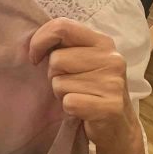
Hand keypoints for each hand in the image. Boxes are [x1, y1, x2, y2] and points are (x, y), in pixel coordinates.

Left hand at [29, 17, 140, 151]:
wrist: (118, 127)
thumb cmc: (93, 90)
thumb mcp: (84, 61)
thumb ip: (65, 47)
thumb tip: (34, 43)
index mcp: (103, 42)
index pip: (62, 27)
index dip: (40, 41)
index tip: (35, 57)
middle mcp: (111, 59)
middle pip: (56, 60)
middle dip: (54, 76)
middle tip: (71, 85)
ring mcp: (112, 83)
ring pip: (60, 83)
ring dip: (62, 94)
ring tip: (80, 97)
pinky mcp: (109, 106)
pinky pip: (69, 102)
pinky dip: (69, 109)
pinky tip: (83, 110)